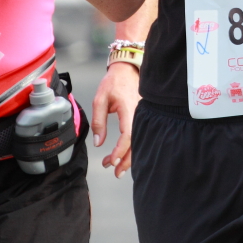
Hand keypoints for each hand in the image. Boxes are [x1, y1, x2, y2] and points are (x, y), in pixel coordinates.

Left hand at [91, 61, 139, 177]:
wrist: (127, 69)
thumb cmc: (113, 82)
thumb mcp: (100, 99)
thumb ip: (99, 121)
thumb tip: (98, 143)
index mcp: (129, 110)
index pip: (127, 136)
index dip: (120, 151)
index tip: (111, 162)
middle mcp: (140, 115)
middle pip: (137, 144)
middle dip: (126, 161)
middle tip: (115, 172)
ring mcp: (144, 117)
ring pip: (140, 142)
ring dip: (128, 157)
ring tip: (115, 167)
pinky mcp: (144, 118)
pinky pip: (140, 136)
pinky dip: (132, 148)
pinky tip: (123, 155)